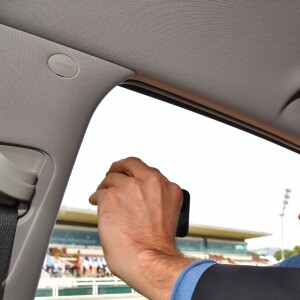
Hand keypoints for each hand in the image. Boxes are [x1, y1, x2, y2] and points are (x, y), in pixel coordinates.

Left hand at [89, 157, 195, 299]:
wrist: (149, 261)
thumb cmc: (158, 245)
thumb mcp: (167, 212)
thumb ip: (154, 197)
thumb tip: (136, 195)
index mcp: (167, 187)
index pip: (146, 168)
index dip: (134, 170)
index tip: (128, 174)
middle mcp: (149, 183)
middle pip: (127, 165)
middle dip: (118, 169)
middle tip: (112, 174)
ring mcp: (129, 188)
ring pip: (111, 178)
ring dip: (106, 187)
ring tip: (102, 196)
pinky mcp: (111, 197)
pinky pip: (99, 193)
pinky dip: (96, 197)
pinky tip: (96, 203)